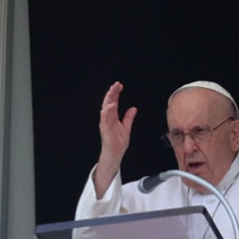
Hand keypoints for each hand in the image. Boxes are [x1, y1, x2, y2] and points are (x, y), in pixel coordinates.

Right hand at [93, 82, 136, 196]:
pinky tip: (110, 105)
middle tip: (116, 84)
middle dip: (112, 93)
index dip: (115, 93)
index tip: (119, 85)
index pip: (113, 102)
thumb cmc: (118, 142)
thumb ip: (129, 118)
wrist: (116, 153)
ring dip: (108, 100)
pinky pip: (105, 119)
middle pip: (109, 102)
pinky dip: (107, 111)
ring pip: (106, 109)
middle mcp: (108, 118)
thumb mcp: (126, 127)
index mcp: (112, 117)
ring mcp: (106, 123)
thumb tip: (133, 109)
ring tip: (112, 91)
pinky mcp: (106, 129)